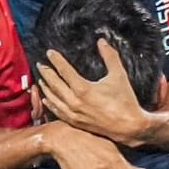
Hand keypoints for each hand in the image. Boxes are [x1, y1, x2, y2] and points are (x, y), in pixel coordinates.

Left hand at [37, 39, 152, 145]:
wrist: (129, 127)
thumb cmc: (125, 101)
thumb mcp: (119, 75)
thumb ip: (110, 57)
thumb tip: (102, 41)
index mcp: (83, 89)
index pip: (64, 70)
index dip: (56, 60)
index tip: (49, 52)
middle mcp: (75, 102)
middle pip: (54, 84)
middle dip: (46, 73)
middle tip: (40, 64)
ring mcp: (74, 114)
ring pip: (53, 98)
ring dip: (46, 87)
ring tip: (41, 78)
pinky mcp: (76, 122)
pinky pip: (58, 112)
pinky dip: (50, 104)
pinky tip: (47, 98)